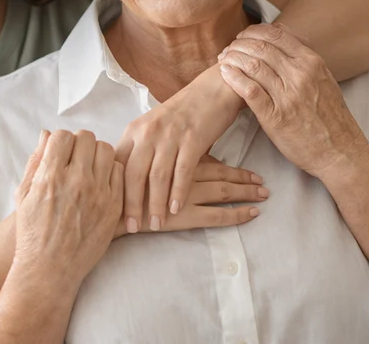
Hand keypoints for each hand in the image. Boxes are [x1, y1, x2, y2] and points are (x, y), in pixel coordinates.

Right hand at [14, 130, 123, 292]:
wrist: (50, 269)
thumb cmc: (31, 232)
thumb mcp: (24, 194)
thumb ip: (36, 160)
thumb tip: (47, 134)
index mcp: (51, 176)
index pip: (62, 135)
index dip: (60, 140)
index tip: (59, 151)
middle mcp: (77, 182)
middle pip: (87, 138)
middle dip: (78, 143)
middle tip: (75, 156)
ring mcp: (98, 194)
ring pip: (106, 150)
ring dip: (96, 153)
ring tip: (88, 167)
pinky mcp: (113, 207)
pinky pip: (119, 172)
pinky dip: (110, 171)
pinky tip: (100, 181)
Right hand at [113, 155, 266, 235]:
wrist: (104, 209)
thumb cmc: (113, 185)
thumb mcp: (131, 161)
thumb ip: (151, 156)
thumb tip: (170, 155)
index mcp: (168, 154)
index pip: (206, 159)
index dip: (228, 165)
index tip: (247, 170)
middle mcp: (178, 169)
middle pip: (218, 172)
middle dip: (243, 177)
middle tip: (263, 182)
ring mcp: (183, 193)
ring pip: (222, 190)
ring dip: (245, 192)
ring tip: (264, 194)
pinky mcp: (183, 215)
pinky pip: (216, 215)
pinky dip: (237, 214)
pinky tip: (252, 214)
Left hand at [114, 66, 244, 232]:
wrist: (211, 91)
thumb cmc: (181, 114)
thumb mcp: (152, 129)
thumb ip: (138, 150)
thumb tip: (121, 180)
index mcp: (134, 131)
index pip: (117, 165)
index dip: (113, 191)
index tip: (110, 213)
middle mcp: (148, 132)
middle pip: (132, 173)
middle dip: (131, 204)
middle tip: (130, 228)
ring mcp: (170, 135)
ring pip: (157, 176)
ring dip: (154, 204)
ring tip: (155, 225)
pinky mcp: (193, 139)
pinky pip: (182, 171)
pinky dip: (177, 193)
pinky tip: (175, 209)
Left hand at [218, 23, 368, 179]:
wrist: (340, 152)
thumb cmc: (330, 116)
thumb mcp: (323, 78)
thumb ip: (303, 58)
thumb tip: (283, 35)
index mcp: (311, 63)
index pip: (276, 35)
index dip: (252, 33)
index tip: (242, 37)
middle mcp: (300, 75)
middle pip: (260, 47)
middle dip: (238, 45)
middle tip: (227, 50)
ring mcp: (288, 96)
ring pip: (252, 65)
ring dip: (232, 59)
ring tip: (223, 60)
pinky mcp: (275, 116)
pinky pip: (250, 91)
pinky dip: (234, 78)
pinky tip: (225, 73)